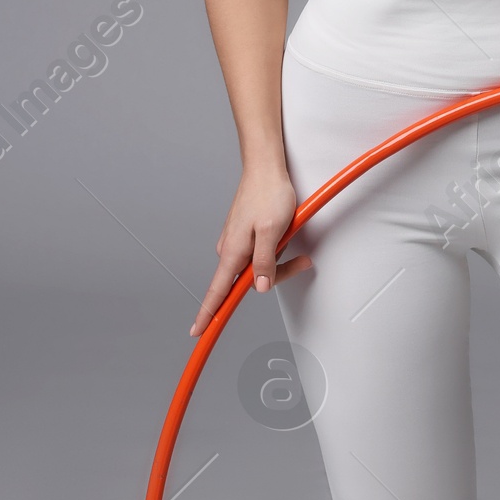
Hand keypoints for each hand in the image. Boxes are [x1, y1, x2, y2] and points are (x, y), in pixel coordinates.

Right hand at [190, 160, 311, 336]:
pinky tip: (284, 234)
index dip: (208, 313)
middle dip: (275, 276)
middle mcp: (230, 249)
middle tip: (300, 262)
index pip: (216, 291)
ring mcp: (237, 242)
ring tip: (293, 240)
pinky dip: (275, 249)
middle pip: (247, 281)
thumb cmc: (269, 194)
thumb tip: (257, 287)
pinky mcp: (245, 235)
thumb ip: (265, 262)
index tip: (198, 331)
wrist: (266, 168)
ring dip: (279, 260)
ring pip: (258, 267)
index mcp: (233, 251)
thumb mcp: (274, 231)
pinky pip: (260, 253)